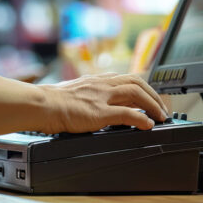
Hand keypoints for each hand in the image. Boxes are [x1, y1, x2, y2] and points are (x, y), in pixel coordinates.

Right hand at [38, 73, 169, 133]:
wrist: (41, 104)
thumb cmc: (52, 101)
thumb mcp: (75, 91)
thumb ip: (88, 93)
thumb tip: (94, 103)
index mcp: (97, 80)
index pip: (128, 78)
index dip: (144, 87)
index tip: (151, 97)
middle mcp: (102, 84)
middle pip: (137, 83)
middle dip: (154, 95)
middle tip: (162, 109)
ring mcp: (102, 97)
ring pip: (136, 94)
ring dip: (153, 105)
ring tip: (160, 116)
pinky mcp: (99, 112)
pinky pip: (127, 113)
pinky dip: (141, 118)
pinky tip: (147, 125)